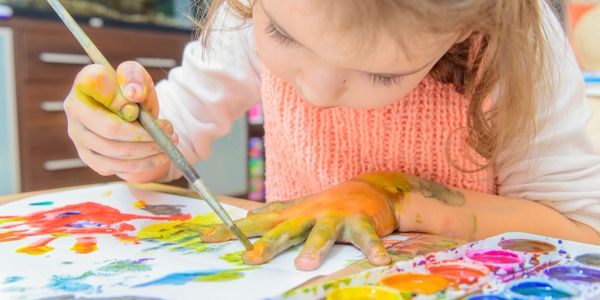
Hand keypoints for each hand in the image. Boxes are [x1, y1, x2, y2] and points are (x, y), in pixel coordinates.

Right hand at [64, 61, 176, 180]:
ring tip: (168, 143)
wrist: (129, 112)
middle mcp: (74, 110)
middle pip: (110, 129)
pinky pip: (117, 167)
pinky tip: (160, 155)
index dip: (122, 99)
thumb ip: (134, 77)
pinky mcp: (88, 157)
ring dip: (149, 150)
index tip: (141, 106)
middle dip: (145, 133)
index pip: (97, 87)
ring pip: (116, 152)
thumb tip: (133, 95)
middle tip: (169, 131)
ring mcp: (78, 136)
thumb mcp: (137, 77)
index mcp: (84, 82)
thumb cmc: (132, 91)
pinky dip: (143, 163)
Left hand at [201, 172, 410, 270]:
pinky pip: (366, 237)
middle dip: (268, 244)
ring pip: (323, 233)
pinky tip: (378, 260)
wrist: (368, 189)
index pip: (257, 223)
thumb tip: (248, 216)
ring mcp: (336, 217)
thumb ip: (274, 214)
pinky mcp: (361, 221)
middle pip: (286, 230)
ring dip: (315, 248)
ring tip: (305, 265)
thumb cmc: (328, 204)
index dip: (232, 231)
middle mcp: (310, 214)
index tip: (207, 239)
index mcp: (293, 215)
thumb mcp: (298, 208)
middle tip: (251, 258)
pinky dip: (373, 248)